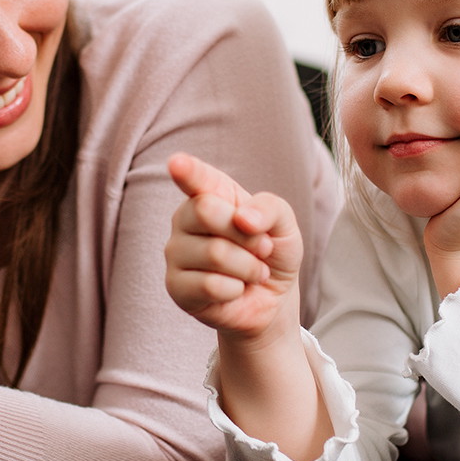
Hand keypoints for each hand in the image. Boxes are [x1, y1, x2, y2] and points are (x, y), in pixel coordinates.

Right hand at [164, 152, 301, 341]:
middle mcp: (185, 218)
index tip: (177, 162)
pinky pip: (210, 285)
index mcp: (209, 193)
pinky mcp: (175, 286)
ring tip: (252, 272)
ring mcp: (176, 252)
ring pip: (214, 253)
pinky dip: (236, 289)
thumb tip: (242, 218)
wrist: (273, 297)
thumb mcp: (284, 223)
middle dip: (248, 235)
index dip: (186, 169)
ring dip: (248, 268)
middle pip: (206, 211)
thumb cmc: (272, 252)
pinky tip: (235, 290)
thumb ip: (269, 209)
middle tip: (262, 248)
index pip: (195, 177)